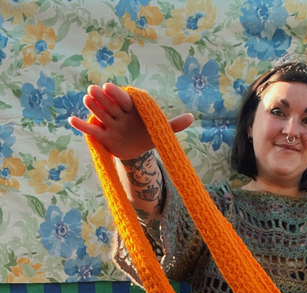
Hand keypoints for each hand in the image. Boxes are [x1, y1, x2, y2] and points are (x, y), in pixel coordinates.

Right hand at [69, 83, 193, 159]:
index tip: (109, 87)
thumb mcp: (160, 131)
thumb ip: (174, 124)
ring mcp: (110, 125)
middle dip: (102, 98)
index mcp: (132, 110)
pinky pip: (92, 131)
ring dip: (93, 108)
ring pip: (101, 115)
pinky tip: (72, 119)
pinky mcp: (104, 137)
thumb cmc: (148, 135)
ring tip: (85, 99)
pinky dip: (82, 126)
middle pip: (110, 106)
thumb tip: (192, 118)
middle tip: (93, 89)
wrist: (137, 150)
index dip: (117, 94)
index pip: (124, 100)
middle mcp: (119, 115)